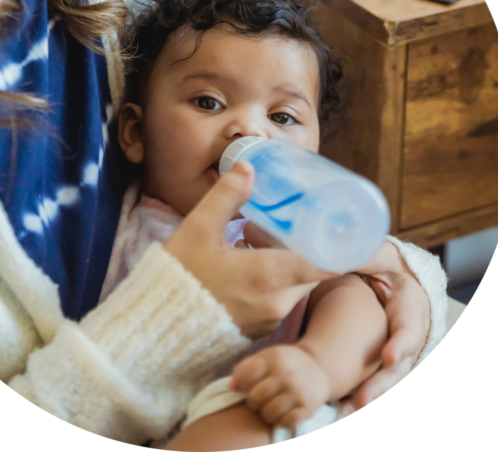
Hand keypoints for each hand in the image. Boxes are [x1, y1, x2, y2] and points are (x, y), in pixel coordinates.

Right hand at [163, 162, 338, 338]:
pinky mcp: (257, 330)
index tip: (336, 226)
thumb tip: (248, 167)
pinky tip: (242, 263)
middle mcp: (278, 302)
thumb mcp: (199, 228)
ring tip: (250, 238)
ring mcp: (269, 320)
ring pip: (295, 285)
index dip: (343, 246)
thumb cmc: (178, 276)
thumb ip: (226, 196)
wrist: (155, 328)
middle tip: (280, 222)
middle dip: (302, 244)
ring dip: (284, 261)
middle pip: (312, 270)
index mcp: (270, 275)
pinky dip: (272, 281)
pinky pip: (278, 301)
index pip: (329, 264)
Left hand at [230, 345, 330, 428]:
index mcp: (274, 358)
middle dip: (253, 401)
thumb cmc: (286, 362)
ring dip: (265, 413)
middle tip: (259, 398)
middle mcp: (287, 375)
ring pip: (269, 414)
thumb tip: (232, 387)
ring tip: (269, 406)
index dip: (243, 384)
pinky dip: (281, 421)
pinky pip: (286, 423)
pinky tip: (282, 412)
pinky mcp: (308, 408)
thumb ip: (246, 367)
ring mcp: (298, 392)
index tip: (248, 384)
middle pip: (255, 398)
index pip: (246, 377)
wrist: (318, 367)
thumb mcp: (267, 356)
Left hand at [342, 253, 430, 411]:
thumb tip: (344, 248)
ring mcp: (396, 346)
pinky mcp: (381, 355)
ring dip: (370, 392)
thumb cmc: (388, 265)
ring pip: (387, 374)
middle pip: (399, 361)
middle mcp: (407, 331)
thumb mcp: (380, 255)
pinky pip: (373, 374)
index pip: (409, 326)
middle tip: (364, 398)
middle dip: (382, 381)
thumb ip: (366, 254)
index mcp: (410, 304)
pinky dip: (362, 390)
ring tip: (352, 408)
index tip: (389, 356)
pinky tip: (345, 406)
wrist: (397, 277)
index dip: (401, 343)